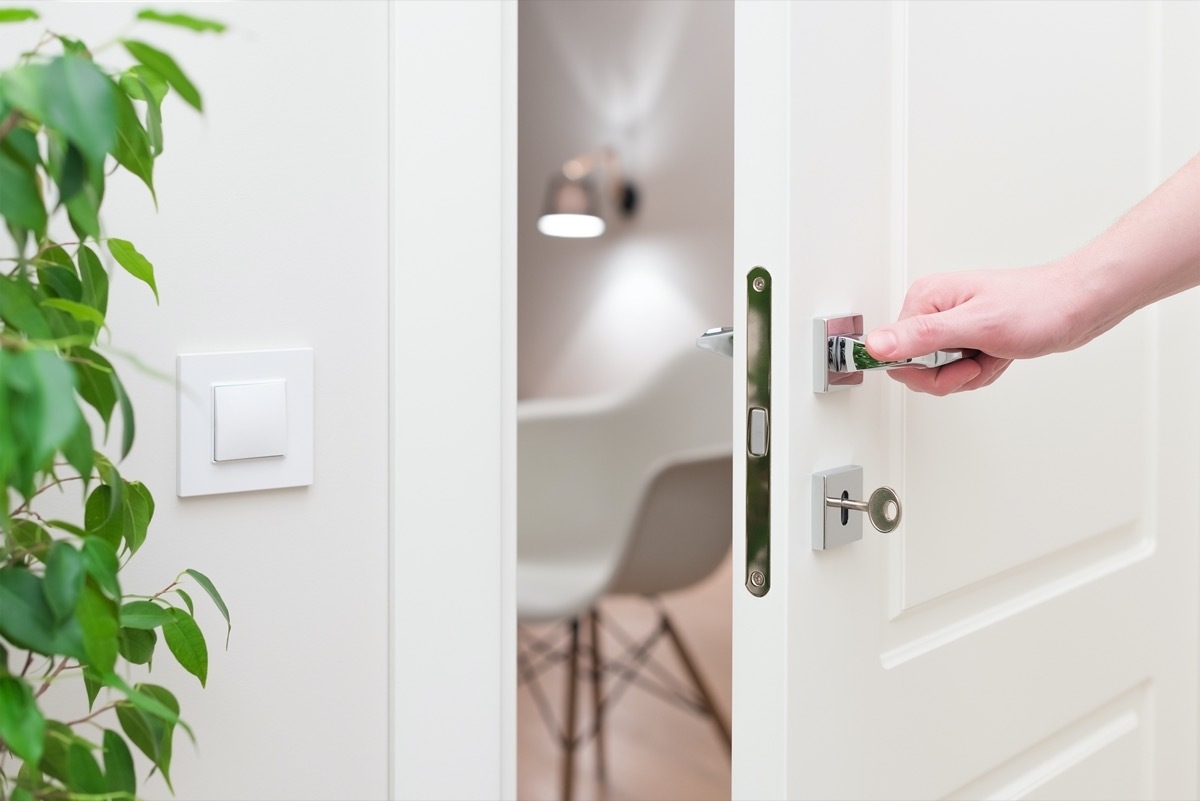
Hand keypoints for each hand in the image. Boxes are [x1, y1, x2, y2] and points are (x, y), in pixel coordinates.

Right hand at [864, 261, 1098, 394]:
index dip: (925, 371)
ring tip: (993, 354)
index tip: (956, 364)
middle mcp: (934, 310)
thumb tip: (875, 344)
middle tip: (977, 361)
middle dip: (951, 375)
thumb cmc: (1037, 307)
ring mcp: (951, 325)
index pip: (895, 352)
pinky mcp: (967, 337)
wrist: (1078, 306)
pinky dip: (981, 371)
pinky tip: (998, 356)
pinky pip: (958, 370)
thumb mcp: (976, 325)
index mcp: (926, 299)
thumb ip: (921, 337)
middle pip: (915, 367)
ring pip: (939, 373)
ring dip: (971, 374)